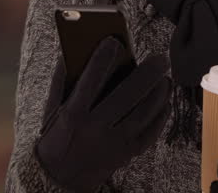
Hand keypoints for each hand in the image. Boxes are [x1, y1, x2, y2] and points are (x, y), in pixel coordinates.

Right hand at [36, 36, 171, 191]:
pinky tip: (165, 102)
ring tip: (165, 78)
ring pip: (144, 114)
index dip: (102, 58)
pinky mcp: (126, 154)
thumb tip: (74, 48)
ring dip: (159, 93)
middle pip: (127, 96)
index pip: (91, 80)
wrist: (59, 177)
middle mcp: (95, 128)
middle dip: (147, 74)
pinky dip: (160, 116)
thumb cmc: (57, 135)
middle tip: (160, 58)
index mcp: (73, 114)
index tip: (113, 41)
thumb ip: (62, 79)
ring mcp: (113, 143)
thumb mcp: (52, 109)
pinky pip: (150, 133)